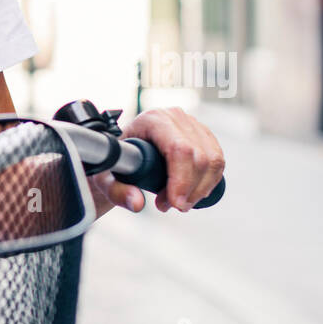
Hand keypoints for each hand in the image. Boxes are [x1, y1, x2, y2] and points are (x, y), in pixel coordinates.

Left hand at [90, 107, 225, 213]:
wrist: (121, 151)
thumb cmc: (112, 161)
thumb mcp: (104, 177)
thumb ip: (116, 191)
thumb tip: (137, 203)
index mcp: (152, 120)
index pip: (179, 149)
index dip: (182, 179)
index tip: (174, 203)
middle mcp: (175, 117)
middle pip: (199, 156)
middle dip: (190, 189)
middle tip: (171, 206)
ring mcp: (192, 124)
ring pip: (214, 160)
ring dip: (201, 189)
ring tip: (179, 203)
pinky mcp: (203, 135)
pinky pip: (218, 161)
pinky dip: (209, 182)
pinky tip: (192, 194)